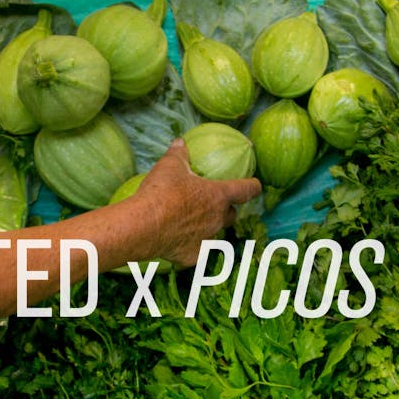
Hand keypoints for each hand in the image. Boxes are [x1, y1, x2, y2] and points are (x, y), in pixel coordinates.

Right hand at [128, 138, 261, 266]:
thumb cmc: (161, 192)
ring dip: (207, 228)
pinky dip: (189, 246)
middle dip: (227, 211)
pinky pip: (195, 251)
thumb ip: (179, 153)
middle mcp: (217, 219)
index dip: (253, 186)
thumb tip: (180, 142)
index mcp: (218, 195)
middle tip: (214, 205)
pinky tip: (176, 242)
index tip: (254, 185)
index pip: (246, 190)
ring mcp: (206, 239)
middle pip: (231, 215)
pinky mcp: (192, 256)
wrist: (143, 226)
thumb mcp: (169, 166)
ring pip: (214, 234)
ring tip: (190, 223)